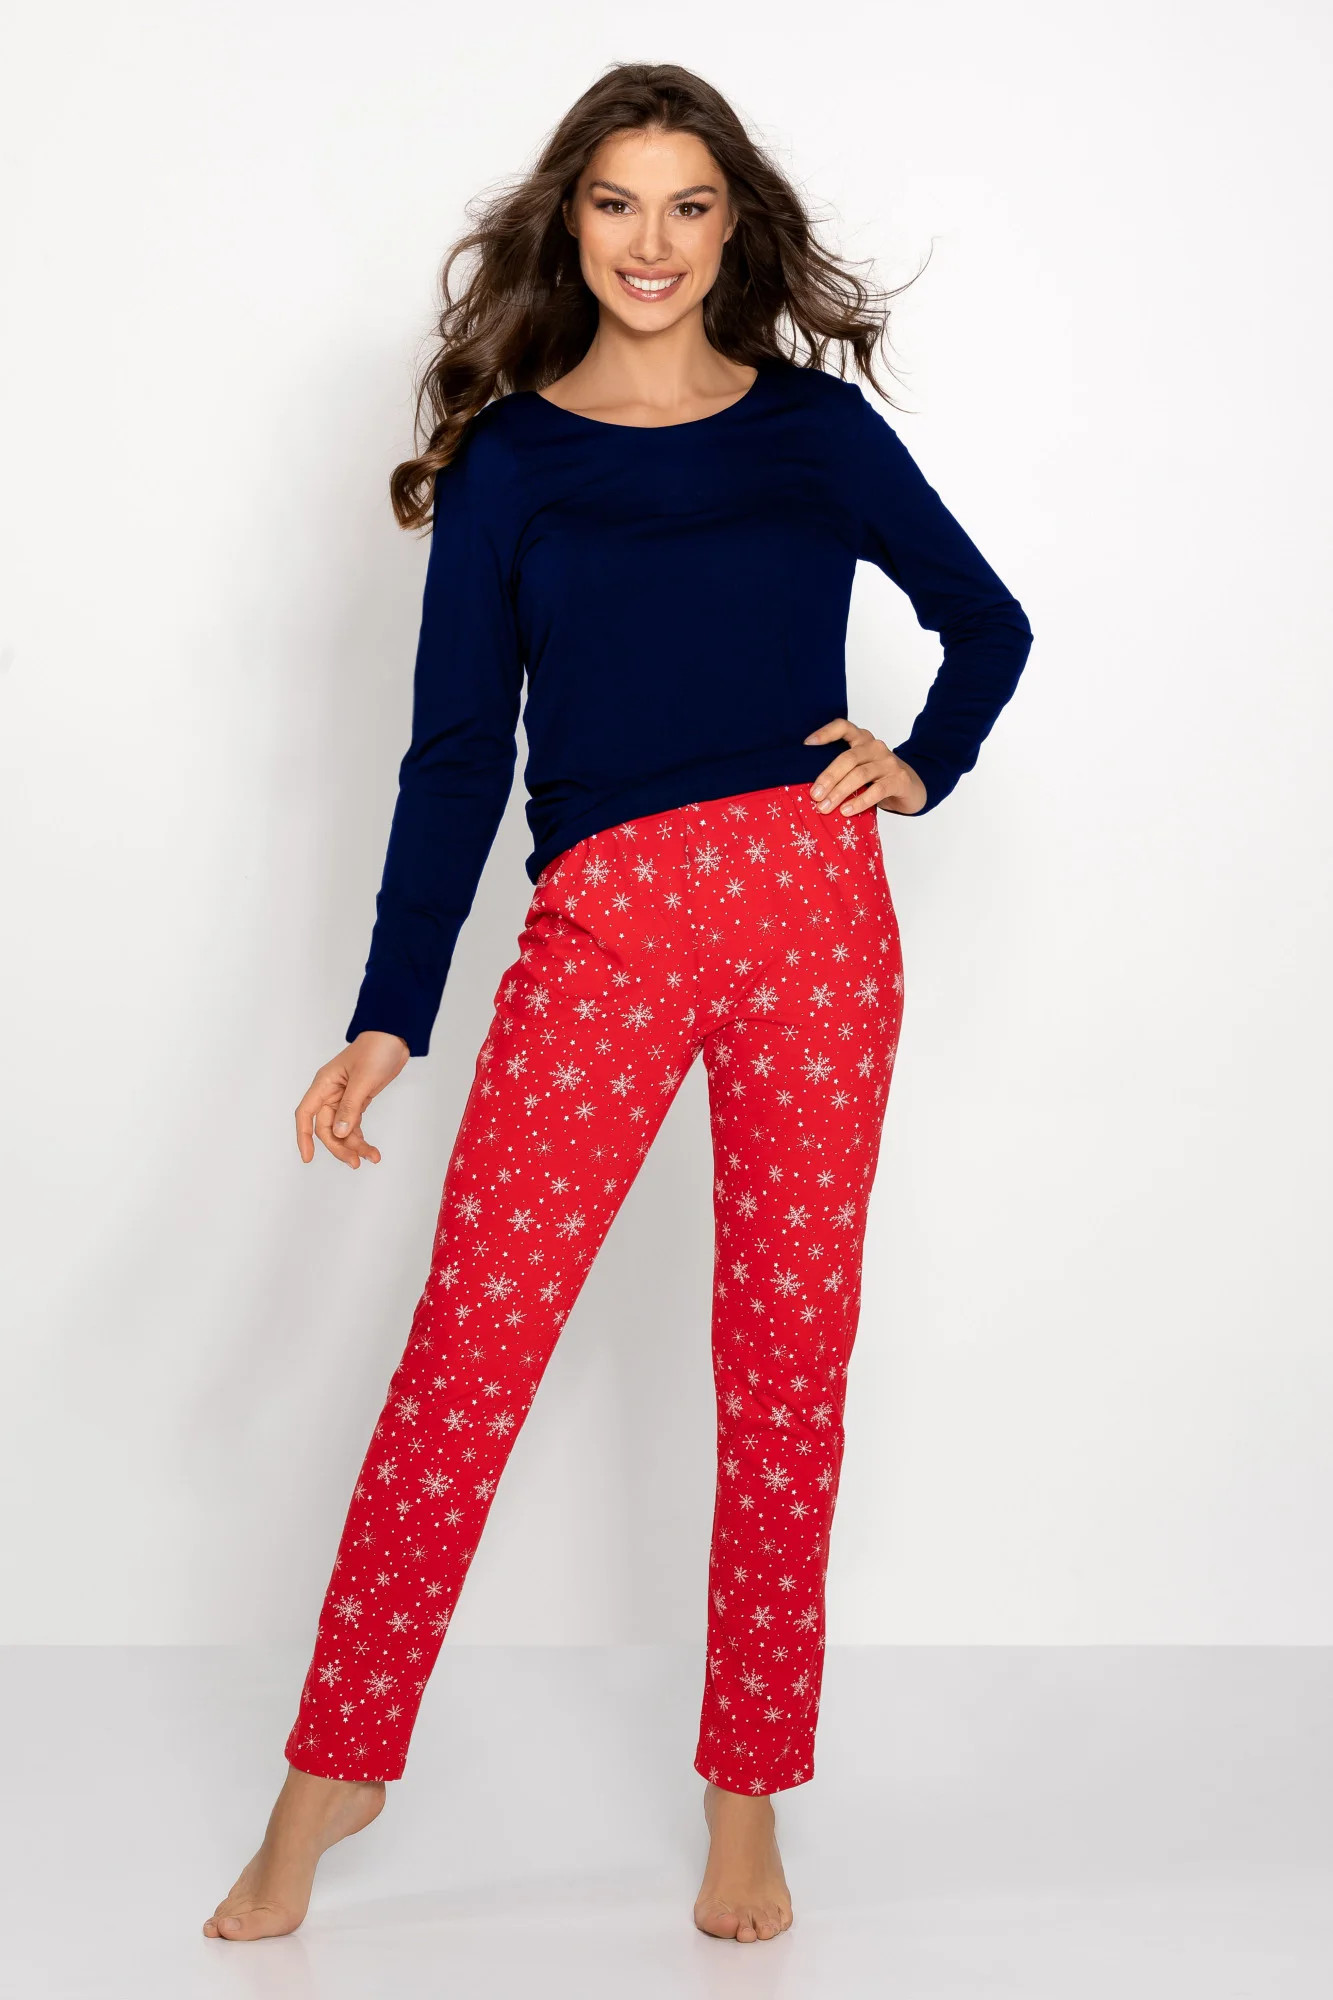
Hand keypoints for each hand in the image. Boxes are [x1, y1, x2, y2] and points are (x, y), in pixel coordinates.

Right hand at [295, 1031, 409, 1167]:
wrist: (395, 1037)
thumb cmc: (376, 1050)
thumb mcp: (363, 1080)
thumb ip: (350, 1107)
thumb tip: (339, 1133)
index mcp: (324, 1084)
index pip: (306, 1114)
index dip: (303, 1137)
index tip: (308, 1158)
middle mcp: (330, 1093)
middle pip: (327, 1128)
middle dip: (339, 1146)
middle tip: (354, 1162)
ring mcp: (344, 1098)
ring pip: (342, 1129)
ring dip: (353, 1145)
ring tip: (371, 1157)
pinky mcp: (358, 1100)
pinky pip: (354, 1124)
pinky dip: (361, 1137)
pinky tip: (370, 1150)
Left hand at [803, 718, 926, 814]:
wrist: (912, 789)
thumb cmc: (878, 779)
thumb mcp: (860, 769)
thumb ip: (843, 771)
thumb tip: (813, 789)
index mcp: (862, 739)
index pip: (843, 727)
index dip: (825, 733)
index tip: (807, 745)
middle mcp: (875, 746)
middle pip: (848, 758)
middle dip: (829, 777)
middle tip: (814, 795)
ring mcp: (889, 762)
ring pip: (860, 774)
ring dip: (840, 792)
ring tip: (825, 807)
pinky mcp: (899, 779)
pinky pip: (877, 790)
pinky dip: (860, 801)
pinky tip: (847, 811)